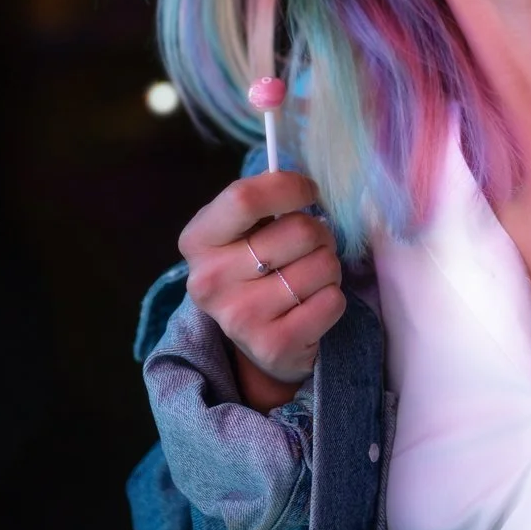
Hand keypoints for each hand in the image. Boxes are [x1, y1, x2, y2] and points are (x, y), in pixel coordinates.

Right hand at [178, 170, 346, 393]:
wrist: (255, 338)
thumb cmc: (254, 266)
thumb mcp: (243, 228)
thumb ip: (263, 200)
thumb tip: (302, 183)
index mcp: (198, 240)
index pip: (245, 198)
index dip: (290, 188)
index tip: (308, 193)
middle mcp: (209, 281)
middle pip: (300, 230)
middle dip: (320, 233)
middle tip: (309, 247)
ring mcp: (239, 318)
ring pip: (323, 265)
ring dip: (328, 267)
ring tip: (308, 278)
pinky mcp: (272, 346)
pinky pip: (332, 301)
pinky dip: (332, 298)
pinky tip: (310, 306)